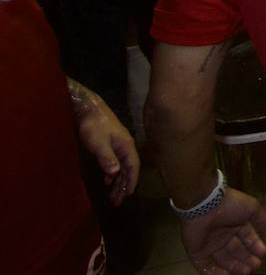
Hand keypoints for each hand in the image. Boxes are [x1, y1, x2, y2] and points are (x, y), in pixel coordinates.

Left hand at [72, 84, 139, 204]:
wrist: (88, 108)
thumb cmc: (94, 126)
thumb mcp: (99, 143)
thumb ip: (107, 158)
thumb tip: (116, 173)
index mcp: (126, 146)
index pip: (133, 167)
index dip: (131, 181)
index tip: (128, 196)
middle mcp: (125, 146)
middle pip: (128, 169)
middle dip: (123, 185)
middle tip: (117, 202)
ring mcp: (118, 145)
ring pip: (121, 166)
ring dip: (117, 181)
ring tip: (112, 195)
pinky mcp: (110, 143)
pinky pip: (115, 162)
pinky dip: (112, 173)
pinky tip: (108, 179)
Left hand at [182, 187, 265, 274]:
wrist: (204, 205)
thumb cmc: (230, 205)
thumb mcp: (252, 207)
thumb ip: (262, 219)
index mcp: (235, 223)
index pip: (247, 237)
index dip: (255, 246)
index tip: (263, 254)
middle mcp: (223, 234)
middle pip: (236, 250)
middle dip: (246, 258)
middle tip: (255, 266)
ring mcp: (209, 244)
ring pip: (223, 259)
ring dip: (234, 267)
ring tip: (246, 272)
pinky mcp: (197, 251)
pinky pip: (205, 265)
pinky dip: (214, 273)